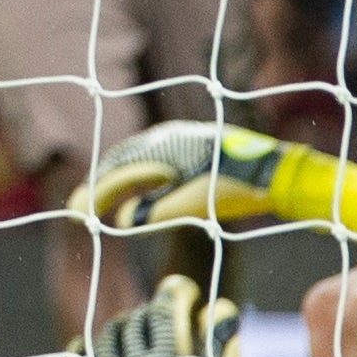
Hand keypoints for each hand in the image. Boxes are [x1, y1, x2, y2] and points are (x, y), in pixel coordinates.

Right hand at [72, 119, 292, 233]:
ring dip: (118, 180)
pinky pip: (152, 159)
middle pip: (121, 159)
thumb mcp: (197, 204)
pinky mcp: (191, 147)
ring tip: (101, 202)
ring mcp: (179, 139)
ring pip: (136, 158)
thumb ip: (159, 212)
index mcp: (165, 146)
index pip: (119, 169)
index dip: (96, 192)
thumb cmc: (239, 187)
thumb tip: (125, 220)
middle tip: (82, 210)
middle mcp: (167, 136)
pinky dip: (137, 177)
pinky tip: (138, 193)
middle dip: (101, 185)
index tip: (79, 214)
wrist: (277, 172)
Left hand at [85, 273, 243, 356]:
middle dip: (157, 312)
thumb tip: (215, 304)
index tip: (185, 289)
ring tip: (142, 332)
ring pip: (110, 336)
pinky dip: (83, 349)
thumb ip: (222, 336)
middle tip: (168, 317)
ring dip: (127, 327)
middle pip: (140, 319)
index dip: (178, 291)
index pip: (167, 307)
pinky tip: (96, 346)